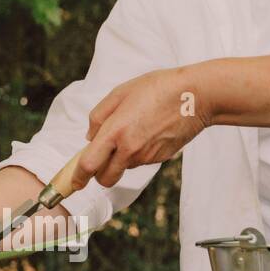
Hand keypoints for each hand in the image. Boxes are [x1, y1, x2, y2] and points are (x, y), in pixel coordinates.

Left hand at [76, 65, 210, 188]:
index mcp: (115, 131)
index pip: (90, 165)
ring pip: (123, 167)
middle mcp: (130, 149)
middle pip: (106, 178)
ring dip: (120, 158)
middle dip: (98, 174)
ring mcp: (147, 156)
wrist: (195, 96)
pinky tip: (146, 132)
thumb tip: (90, 137)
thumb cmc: (156, 89)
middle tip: (99, 158)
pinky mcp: (160, 158)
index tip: (74, 182)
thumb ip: (98, 117)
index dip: (78, 177)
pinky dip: (137, 152)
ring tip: (131, 130)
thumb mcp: (119, 93)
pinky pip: (140, 161)